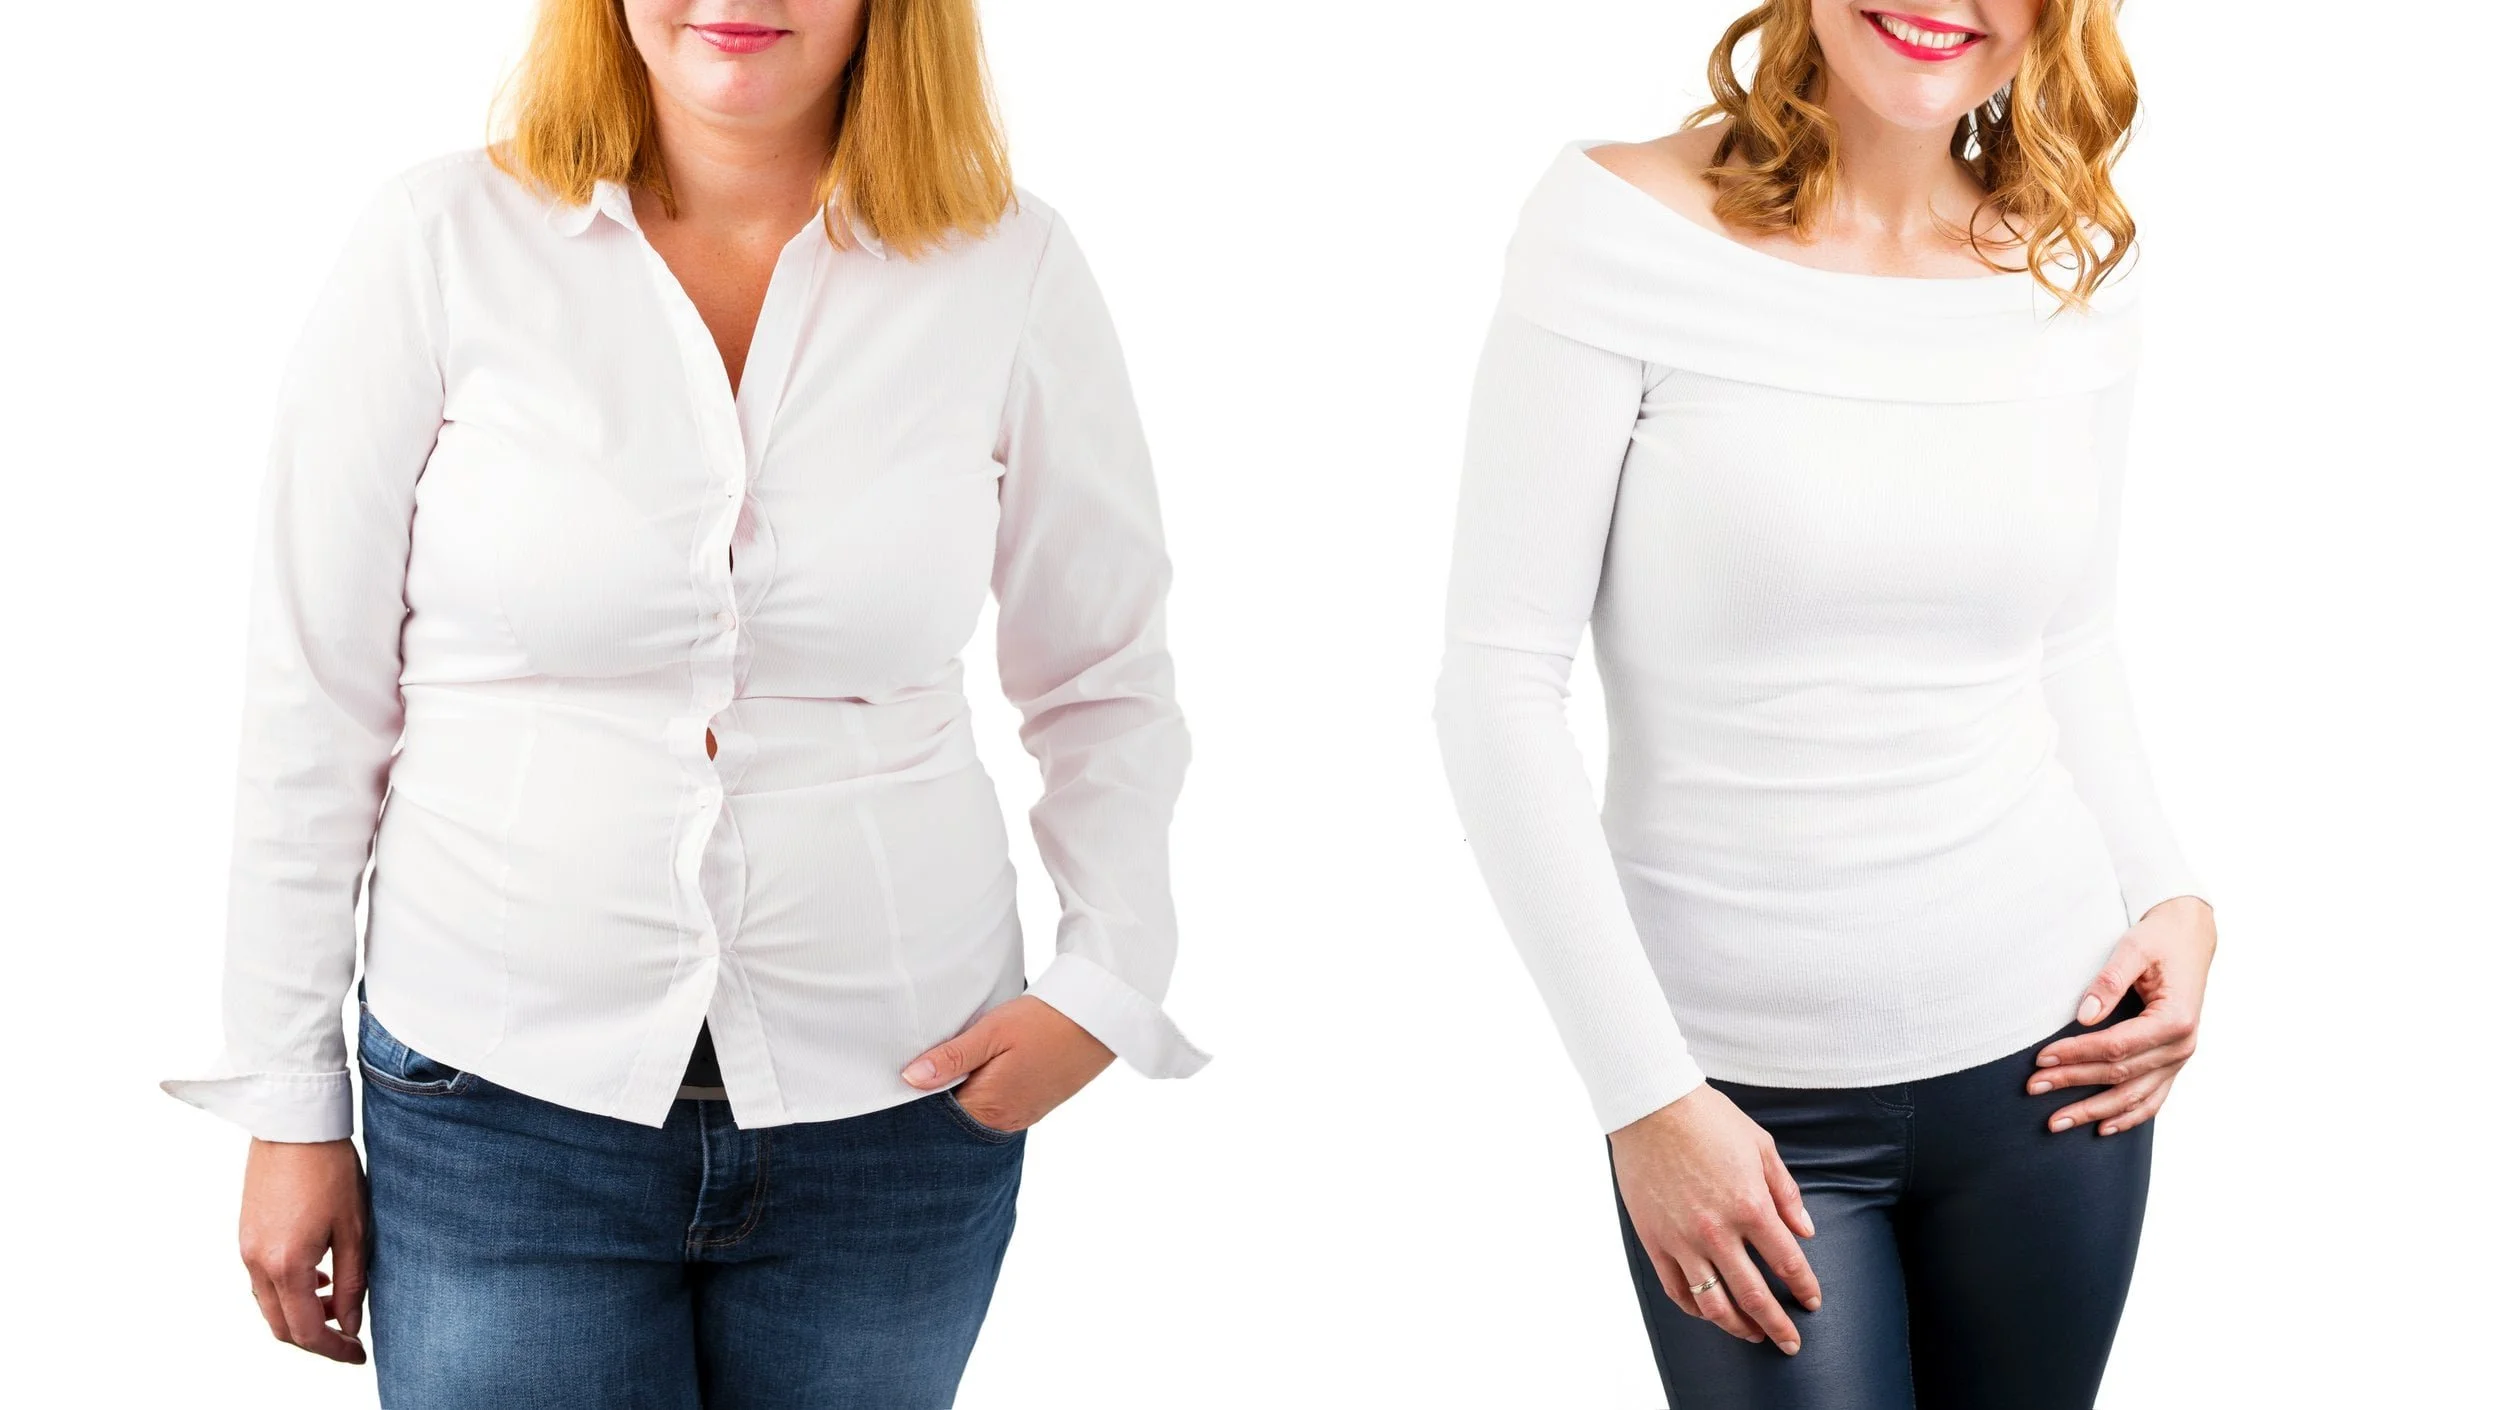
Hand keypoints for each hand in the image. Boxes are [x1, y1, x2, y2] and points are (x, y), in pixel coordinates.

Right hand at [238, 1137, 368, 1363]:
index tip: (359, 1354)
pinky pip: (262, 1281)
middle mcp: (257, 1263)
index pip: (307, 1331)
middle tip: (350, 1336)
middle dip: (316, 1339)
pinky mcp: (245, 1235)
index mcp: (286, 1265)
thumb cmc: (331, 1170)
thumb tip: (351, 1323)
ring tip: (337, 1301)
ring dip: (300, 1315)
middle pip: (282, 1326)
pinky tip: (316, 1276)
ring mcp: (245, 1249)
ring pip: (269, 1306)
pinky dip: (287, 1292)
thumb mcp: (354, 1229)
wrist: (294, 1125)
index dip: (334, 1350)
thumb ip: (352, 1282)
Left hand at [900, 995, 1113, 1132]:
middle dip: (941, 1097)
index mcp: (990, 1107)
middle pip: (958, 1118)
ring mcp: (1024, 1115)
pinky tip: (986, 1068)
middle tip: (929, 1063)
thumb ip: (951, 1058)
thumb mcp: (992, 1031)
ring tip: (960, 1062)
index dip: (921, 1096)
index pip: (938, 1116)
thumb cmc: (1044, 1021)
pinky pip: (999, 1107)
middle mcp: (1006, 1121)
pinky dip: (987, 1091)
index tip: (907, 1074)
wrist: (1099, 1017)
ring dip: (966, 1092)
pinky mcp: (1036, 1105)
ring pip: (979, 1112)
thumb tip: (910, 1079)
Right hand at [1610, 1084, 1821, 1354]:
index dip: (1804, 1288)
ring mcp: (1682, 1240)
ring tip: (1753, 1336)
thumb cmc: (1707, 1118)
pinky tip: (1709, 1313)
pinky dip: (1695, 1309)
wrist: (1650, 1105)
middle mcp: (1718, 1231)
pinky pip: (1676, 1289)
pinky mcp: (1655, 1240)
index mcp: (1750, 1206)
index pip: (1787, 1262)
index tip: (1812, 1302)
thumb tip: (1805, 1231)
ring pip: (1714, 1303)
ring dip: (1738, 1327)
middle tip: (1792, 1343)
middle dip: (1778, 1325)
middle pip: (1754, 1296)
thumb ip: (1786, 1192)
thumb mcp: (1760, 1146)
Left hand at [2032, 895, 2217, 1136]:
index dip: (2076, 1054)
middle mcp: (2182, 1046)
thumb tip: (2083, 1016)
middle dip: (2073, 1082)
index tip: (2040, 1058)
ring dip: (2094, 1111)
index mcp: (2175, 1020)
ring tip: (2056, 1123)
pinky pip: (2153, 1099)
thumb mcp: (2133, 949)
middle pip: (2119, 1074)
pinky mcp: (2174, 1061)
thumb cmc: (2160, 940)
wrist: (2190, 937)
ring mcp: (2180, 1058)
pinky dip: (2128, 1116)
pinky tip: (2102, 1128)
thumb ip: (2109, 981)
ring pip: (2134, 1096)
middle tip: (2033, 1088)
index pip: (2116, 1047)